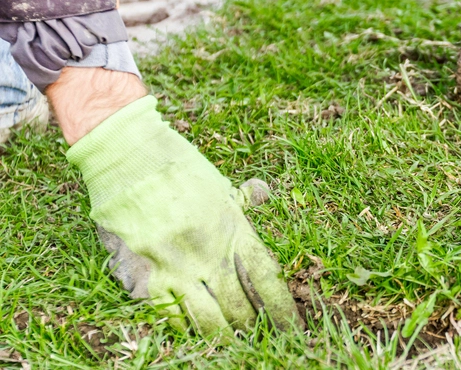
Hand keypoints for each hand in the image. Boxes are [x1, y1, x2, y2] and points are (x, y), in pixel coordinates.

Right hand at [68, 96, 299, 336]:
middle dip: (253, 326)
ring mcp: (175, 265)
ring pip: (207, 318)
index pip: (266, 279)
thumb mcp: (219, 183)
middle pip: (240, 305)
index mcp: (233, 229)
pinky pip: (168, 313)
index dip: (282, 309)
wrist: (127, 156)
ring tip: (234, 343)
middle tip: (261, 337)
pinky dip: (183, 327)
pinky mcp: (143, 272)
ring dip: (223, 334)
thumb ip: (244, 200)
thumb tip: (264, 195)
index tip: (293, 327)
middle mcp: (208, 252)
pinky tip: (194, 334)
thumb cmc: (176, 167)